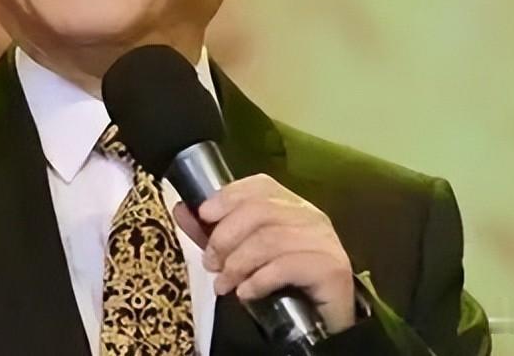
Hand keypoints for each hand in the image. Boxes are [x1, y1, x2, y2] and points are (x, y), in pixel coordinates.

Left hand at [173, 174, 356, 333]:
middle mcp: (312, 217)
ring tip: (223, 284)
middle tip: (210, 263)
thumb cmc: (281, 286)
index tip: (204, 215)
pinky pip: (286, 266)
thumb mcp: (242, 256)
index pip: (261, 185)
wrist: (321, 327)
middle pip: (261, 210)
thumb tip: (182, 209)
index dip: (229, 195)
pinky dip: (258, 280)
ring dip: (237, 264)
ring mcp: (324, 242)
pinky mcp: (331, 269)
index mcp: (293, 207)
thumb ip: (215, 234)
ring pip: (270, 239)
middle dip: (225, 236)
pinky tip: (245, 294)